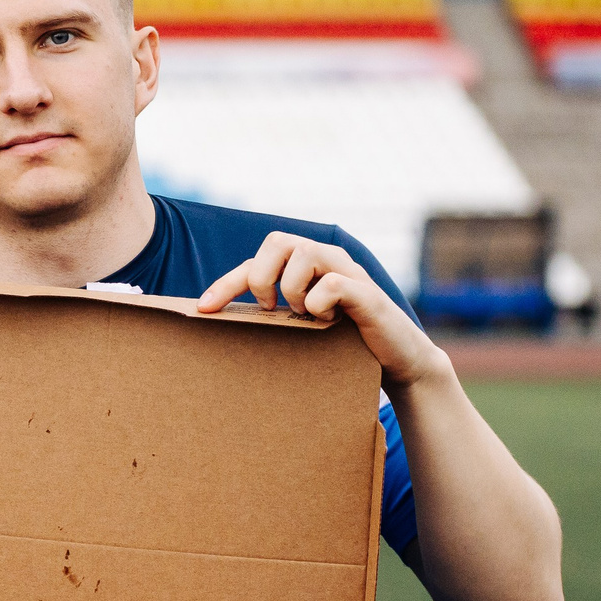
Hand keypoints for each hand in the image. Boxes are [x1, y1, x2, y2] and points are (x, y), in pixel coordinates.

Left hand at [197, 232, 446, 389]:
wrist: (397, 360)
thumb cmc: (343, 343)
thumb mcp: (302, 326)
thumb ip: (274, 315)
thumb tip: (222, 323)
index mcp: (305, 266)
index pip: (256, 260)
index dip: (227, 283)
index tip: (203, 308)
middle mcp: (326, 260)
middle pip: (277, 241)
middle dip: (261, 277)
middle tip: (270, 309)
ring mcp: (348, 272)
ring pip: (304, 253)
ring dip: (292, 289)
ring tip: (303, 315)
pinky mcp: (367, 293)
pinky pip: (332, 283)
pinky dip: (320, 302)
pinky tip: (326, 321)